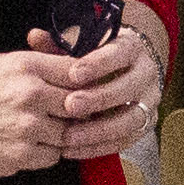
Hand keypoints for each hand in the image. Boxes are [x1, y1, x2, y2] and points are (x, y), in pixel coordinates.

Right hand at [0, 45, 89, 179]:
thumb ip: (29, 63)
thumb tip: (61, 63)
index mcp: (24, 66)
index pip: (78, 70)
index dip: (84, 80)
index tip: (82, 87)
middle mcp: (29, 94)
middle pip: (81, 103)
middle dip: (77, 110)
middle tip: (68, 114)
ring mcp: (26, 127)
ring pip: (69, 133)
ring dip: (61, 134)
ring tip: (43, 131)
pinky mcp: (19, 157)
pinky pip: (52, 157)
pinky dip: (46, 153)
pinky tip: (28, 146)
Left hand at [45, 11, 163, 163]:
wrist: (126, 70)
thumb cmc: (96, 57)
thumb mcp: (81, 47)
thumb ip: (58, 44)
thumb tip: (34, 36)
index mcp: (132, 47)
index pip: (120, 53)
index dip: (98, 64)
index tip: (74, 74)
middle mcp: (146, 73)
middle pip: (128, 87)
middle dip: (99, 98)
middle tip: (70, 106)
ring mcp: (149, 101)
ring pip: (130, 119)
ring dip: (99, 130)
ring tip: (68, 135)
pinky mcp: (145, 124)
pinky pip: (124, 141)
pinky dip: (98, 147)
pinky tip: (73, 149)